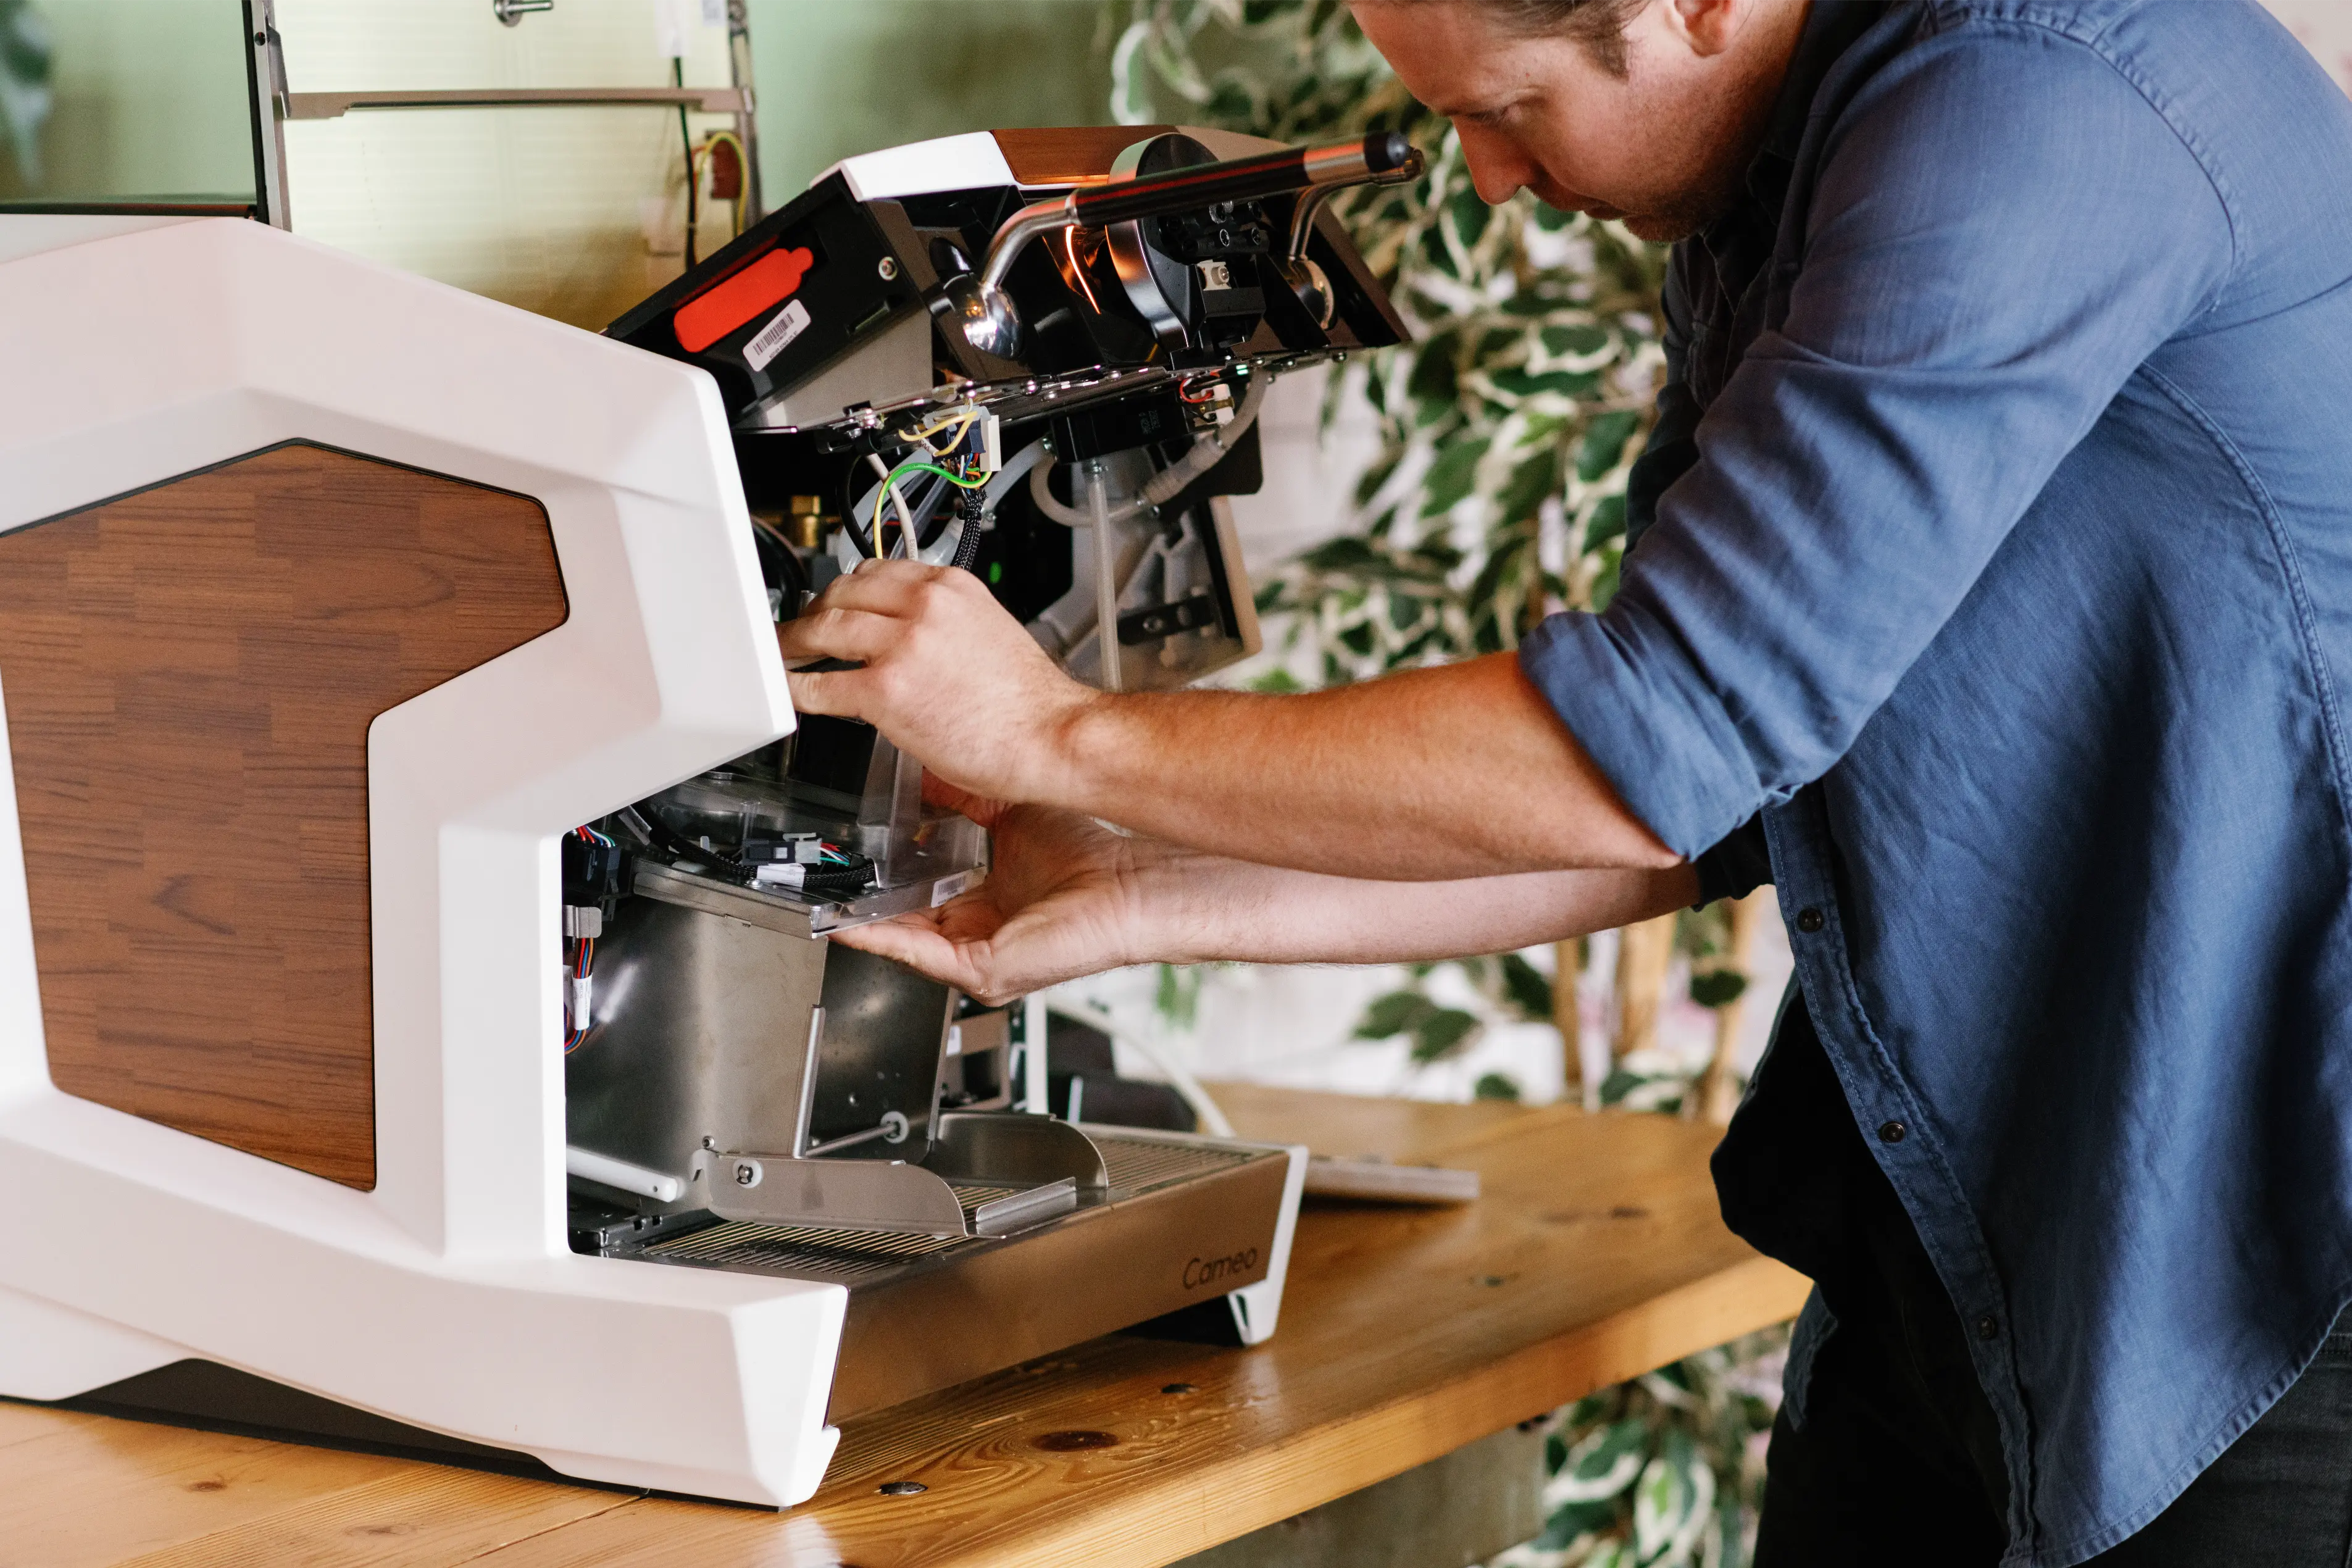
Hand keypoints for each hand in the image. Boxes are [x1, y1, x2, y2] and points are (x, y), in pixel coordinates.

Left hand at [779, 561, 1095, 806]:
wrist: (1054, 736)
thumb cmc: (1031, 703)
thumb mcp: (988, 632)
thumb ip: (944, 624)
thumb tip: (906, 636)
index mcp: (951, 586)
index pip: (877, 570)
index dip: (845, 589)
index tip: (833, 602)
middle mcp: (925, 605)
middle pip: (842, 593)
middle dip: (813, 612)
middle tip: (799, 631)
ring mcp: (902, 645)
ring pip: (824, 629)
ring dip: (794, 644)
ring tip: (784, 656)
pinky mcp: (886, 691)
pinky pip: (822, 686)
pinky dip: (797, 689)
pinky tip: (792, 694)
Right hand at [834, 779, 1165, 1002]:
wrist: (1132, 885)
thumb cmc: (1093, 859)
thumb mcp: (1010, 816)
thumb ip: (968, 799)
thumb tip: (932, 772)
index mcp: (988, 907)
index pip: (924, 903)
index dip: (890, 883)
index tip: (858, 857)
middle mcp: (982, 938)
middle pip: (909, 926)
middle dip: (869, 903)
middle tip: (831, 878)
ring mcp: (981, 959)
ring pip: (908, 945)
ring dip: (868, 922)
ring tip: (831, 899)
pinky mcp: (985, 971)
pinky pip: (921, 957)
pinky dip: (885, 939)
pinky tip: (856, 923)